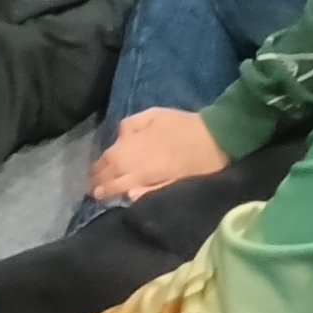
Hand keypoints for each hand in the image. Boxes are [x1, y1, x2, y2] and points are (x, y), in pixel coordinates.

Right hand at [90, 105, 227, 202]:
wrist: (221, 133)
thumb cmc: (205, 165)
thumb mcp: (183, 185)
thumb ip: (154, 190)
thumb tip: (128, 194)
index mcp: (148, 169)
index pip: (118, 180)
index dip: (105, 189)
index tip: (95, 196)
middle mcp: (140, 149)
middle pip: (112, 163)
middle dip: (99, 175)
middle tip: (91, 185)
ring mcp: (144, 130)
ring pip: (116, 146)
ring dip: (104, 159)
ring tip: (97, 169)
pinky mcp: (151, 115)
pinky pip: (127, 126)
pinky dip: (120, 135)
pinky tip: (119, 141)